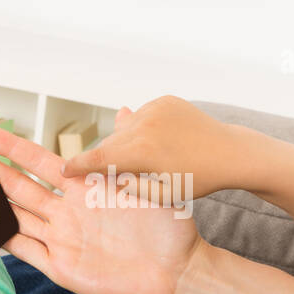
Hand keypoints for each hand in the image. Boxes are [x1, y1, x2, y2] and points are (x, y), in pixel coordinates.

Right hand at [0, 123, 204, 293]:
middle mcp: (68, 211)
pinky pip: (27, 252)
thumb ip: (128, 152)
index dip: (11, 146)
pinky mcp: (63, 267)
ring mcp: (63, 239)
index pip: (38, 161)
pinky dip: (4, 242)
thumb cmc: (169, 228)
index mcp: (85, 187)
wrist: (181, 271)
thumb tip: (123, 112)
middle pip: (19, 186)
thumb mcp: (151, 182)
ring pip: (17, 216)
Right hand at [60, 96, 239, 199]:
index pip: (99, 158)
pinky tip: (158, 142)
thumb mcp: (162, 194)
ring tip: (143, 158)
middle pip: (109, 142)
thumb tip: (101, 174)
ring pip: (124, 128)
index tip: (63, 170)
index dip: (77, 165)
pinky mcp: (164, 100)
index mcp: (144, 152)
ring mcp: (156, 109)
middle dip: (106, 157)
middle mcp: (146, 125)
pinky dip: (141, 129)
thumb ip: (128, 184)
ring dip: (125, 142)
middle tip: (110, 173)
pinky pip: (140, 116)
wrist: (230, 152)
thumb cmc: (198, 180)